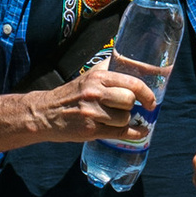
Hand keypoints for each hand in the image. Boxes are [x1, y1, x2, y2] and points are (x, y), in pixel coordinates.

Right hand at [37, 55, 158, 145]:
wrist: (45, 113)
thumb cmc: (70, 96)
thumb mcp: (87, 77)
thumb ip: (108, 69)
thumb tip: (132, 63)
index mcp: (97, 77)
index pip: (131, 82)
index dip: (146, 92)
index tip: (151, 100)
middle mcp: (95, 93)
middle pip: (129, 100)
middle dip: (133, 106)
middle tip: (130, 108)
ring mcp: (92, 112)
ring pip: (125, 118)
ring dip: (126, 119)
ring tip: (117, 118)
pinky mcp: (91, 130)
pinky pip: (121, 132)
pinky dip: (134, 133)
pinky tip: (140, 131)